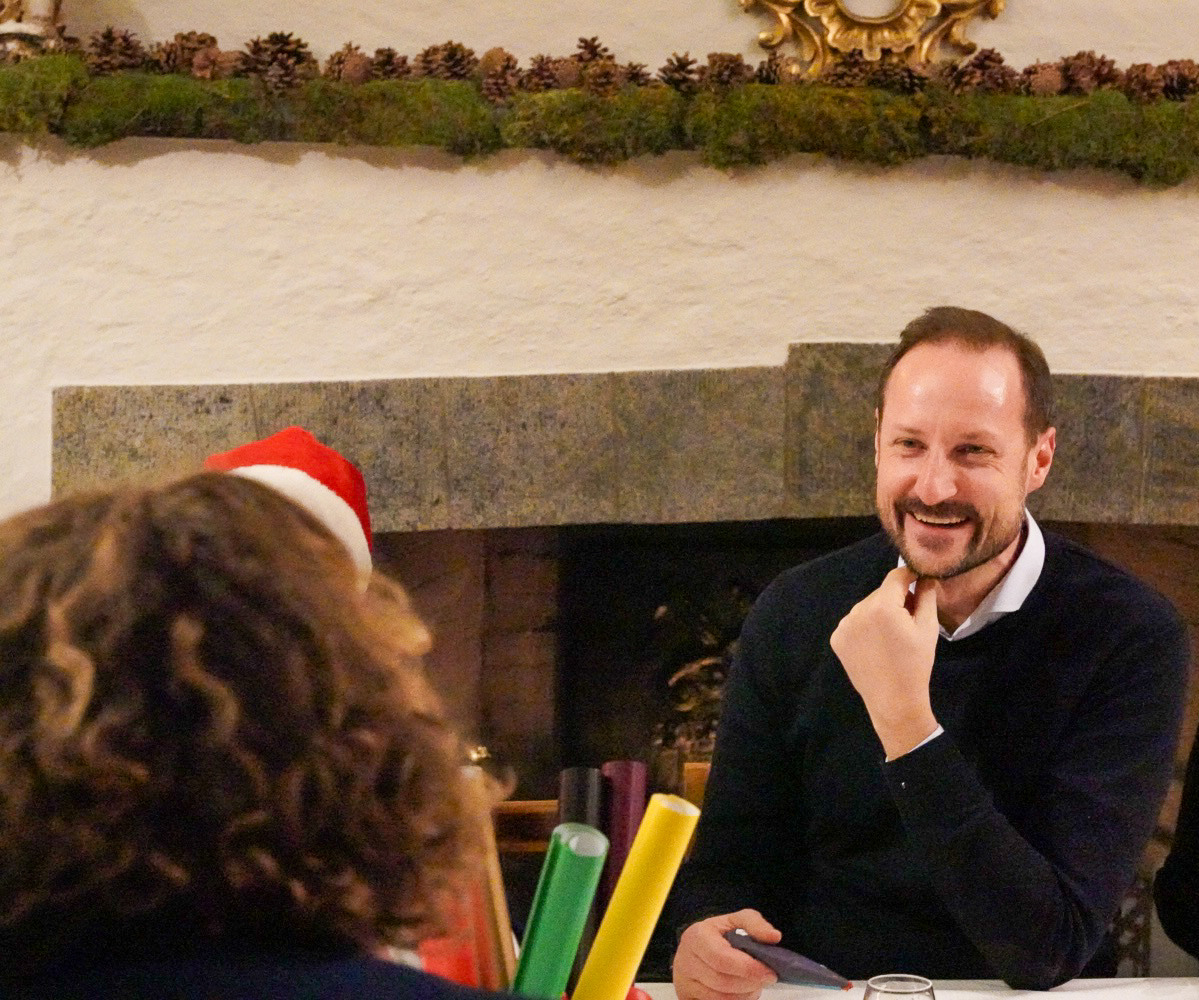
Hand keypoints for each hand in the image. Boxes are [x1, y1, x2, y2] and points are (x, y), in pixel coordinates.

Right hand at [672, 909, 779, 999]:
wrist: (694, 950)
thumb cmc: (718, 935)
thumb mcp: (735, 921)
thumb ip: (755, 924)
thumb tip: (774, 937)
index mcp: (697, 936)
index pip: (722, 958)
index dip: (748, 968)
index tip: (770, 973)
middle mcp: (685, 960)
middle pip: (722, 982)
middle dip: (750, 983)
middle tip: (767, 979)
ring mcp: (684, 983)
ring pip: (720, 998)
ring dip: (744, 995)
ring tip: (754, 985)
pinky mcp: (687, 997)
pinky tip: (742, 992)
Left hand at [829, 566, 938, 758]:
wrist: (893, 700)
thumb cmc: (916, 664)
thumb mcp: (927, 627)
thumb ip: (926, 596)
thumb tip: (925, 576)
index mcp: (883, 606)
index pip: (896, 576)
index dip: (911, 577)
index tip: (920, 584)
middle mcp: (858, 610)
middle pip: (881, 592)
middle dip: (896, 600)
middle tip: (909, 620)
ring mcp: (844, 625)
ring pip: (867, 607)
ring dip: (879, 613)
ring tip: (891, 637)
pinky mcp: (837, 638)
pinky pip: (854, 622)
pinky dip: (865, 627)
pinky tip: (875, 645)